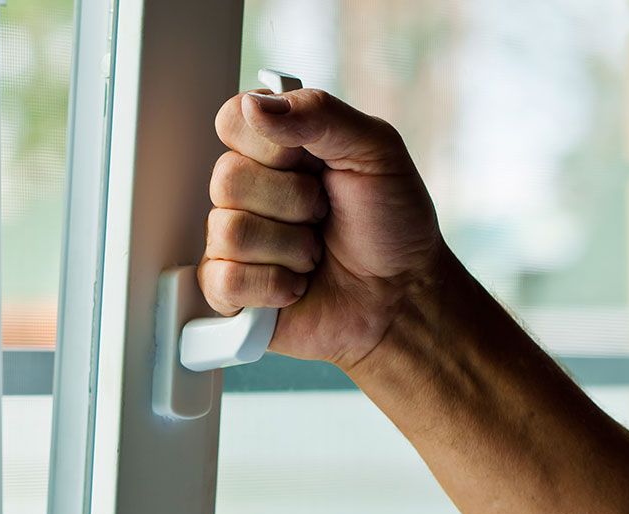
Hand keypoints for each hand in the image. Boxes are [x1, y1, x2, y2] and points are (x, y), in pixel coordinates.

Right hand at [201, 88, 443, 368]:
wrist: (404, 295)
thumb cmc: (393, 223)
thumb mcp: (375, 150)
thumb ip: (319, 113)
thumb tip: (253, 103)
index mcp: (275, 148)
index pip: (232, 120)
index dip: (271, 145)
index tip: (314, 162)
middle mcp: (247, 191)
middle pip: (226, 179)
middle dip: (293, 203)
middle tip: (324, 215)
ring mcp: (233, 242)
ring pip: (228, 232)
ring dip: (290, 249)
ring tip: (315, 255)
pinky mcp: (229, 291)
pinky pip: (224, 281)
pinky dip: (273, 286)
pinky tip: (295, 286)